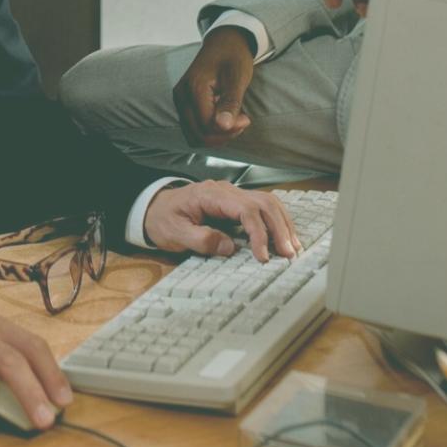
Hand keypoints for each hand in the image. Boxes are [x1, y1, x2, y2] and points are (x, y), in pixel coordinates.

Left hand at [143, 180, 301, 262]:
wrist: (153, 208)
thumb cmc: (162, 219)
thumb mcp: (175, 233)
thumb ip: (201, 239)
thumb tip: (230, 247)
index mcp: (210, 194)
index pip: (246, 209)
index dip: (259, 233)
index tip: (263, 256)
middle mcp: (226, 191)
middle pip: (263, 202)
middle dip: (279, 228)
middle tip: (288, 254)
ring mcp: (232, 195)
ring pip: (267, 202)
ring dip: (282, 224)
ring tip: (292, 248)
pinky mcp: (236, 204)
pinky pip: (262, 208)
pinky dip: (276, 222)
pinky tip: (283, 238)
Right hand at [173, 28, 254, 147]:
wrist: (224, 42)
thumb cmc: (233, 57)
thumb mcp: (238, 78)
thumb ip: (230, 103)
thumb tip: (223, 127)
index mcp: (194, 87)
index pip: (207, 125)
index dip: (229, 129)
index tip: (247, 118)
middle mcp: (181, 96)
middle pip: (198, 135)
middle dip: (223, 135)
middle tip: (242, 120)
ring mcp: (180, 101)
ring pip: (194, 136)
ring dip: (216, 136)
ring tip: (234, 121)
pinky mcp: (183, 104)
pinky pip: (193, 129)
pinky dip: (210, 131)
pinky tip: (224, 119)